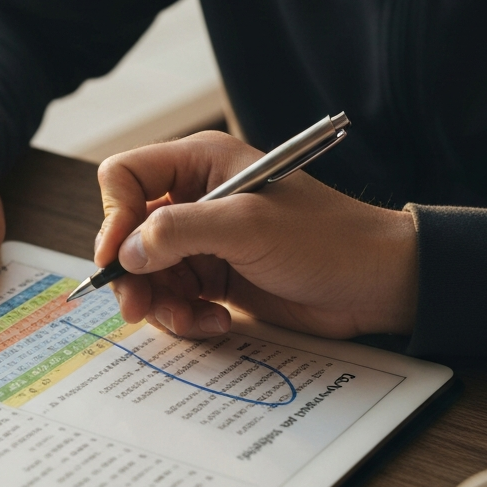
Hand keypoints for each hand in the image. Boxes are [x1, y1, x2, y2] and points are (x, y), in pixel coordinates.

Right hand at [95, 131, 417, 339]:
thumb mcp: (248, 227)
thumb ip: (179, 231)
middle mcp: (196, 199)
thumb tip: (125, 251)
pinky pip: (176, 298)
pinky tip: (218, 322)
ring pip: (148, 273)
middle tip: (139, 309)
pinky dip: (187, 316)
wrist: (374, 283)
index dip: (113, 217)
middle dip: (133, 274)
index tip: (116, 259)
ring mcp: (205, 241)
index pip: (125, 178)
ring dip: (162, 304)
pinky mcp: (216, 278)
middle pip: (129, 233)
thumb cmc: (324, 239)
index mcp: (200, 164)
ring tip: (195, 319)